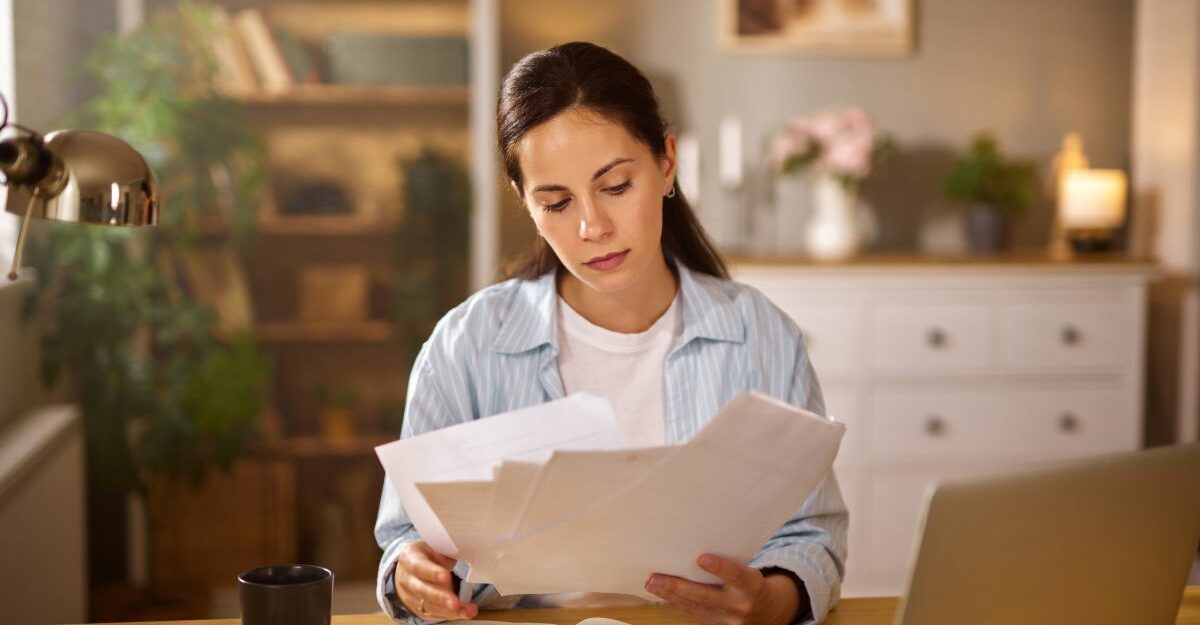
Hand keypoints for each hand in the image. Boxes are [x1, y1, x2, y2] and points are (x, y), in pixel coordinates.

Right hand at [394, 540, 477, 620]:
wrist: (406, 570)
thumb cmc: (423, 556)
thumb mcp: (430, 545)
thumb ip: (442, 550)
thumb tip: (454, 555)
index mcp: (410, 559)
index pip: (419, 567)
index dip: (432, 573)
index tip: (447, 577)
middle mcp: (408, 580)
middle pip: (423, 591)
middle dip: (441, 598)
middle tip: (456, 603)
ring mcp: (412, 597)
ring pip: (429, 606)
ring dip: (449, 611)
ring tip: (467, 611)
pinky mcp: (419, 609)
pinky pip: (435, 614)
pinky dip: (451, 615)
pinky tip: (465, 612)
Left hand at [645, 554, 803, 624]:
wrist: (769, 612)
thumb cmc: (754, 584)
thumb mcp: (751, 571)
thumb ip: (731, 564)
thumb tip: (699, 547)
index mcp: (753, 586)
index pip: (736, 575)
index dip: (720, 567)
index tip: (702, 558)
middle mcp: (741, 606)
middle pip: (706, 596)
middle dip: (678, 587)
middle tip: (656, 578)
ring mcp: (729, 621)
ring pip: (695, 607)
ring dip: (671, 595)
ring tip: (653, 584)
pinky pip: (696, 614)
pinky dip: (680, 603)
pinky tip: (666, 594)